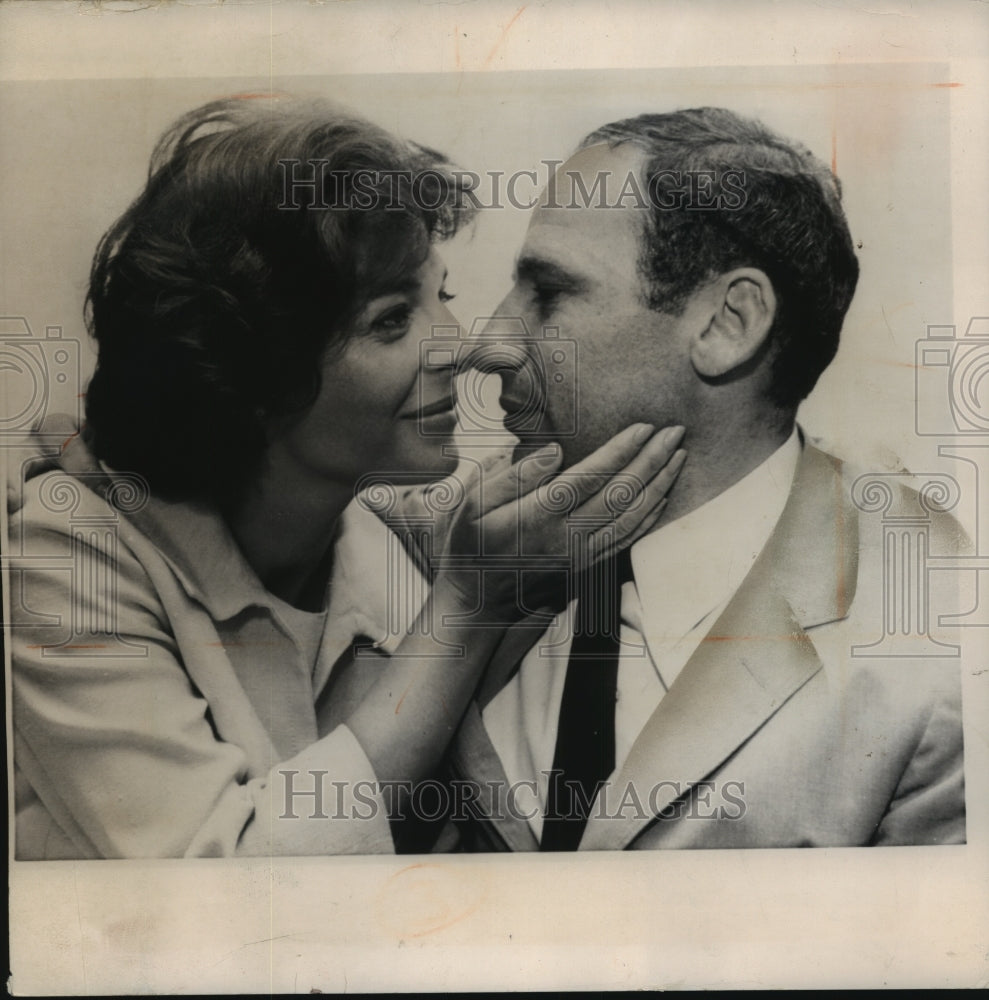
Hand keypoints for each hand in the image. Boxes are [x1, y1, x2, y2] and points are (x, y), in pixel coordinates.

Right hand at [435, 423, 686, 617]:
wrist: (478, 601)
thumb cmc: (470, 543)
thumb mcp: (471, 504)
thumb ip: (511, 476)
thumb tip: (553, 451)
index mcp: (537, 517)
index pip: (589, 477)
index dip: (620, 451)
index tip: (644, 427)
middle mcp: (566, 538)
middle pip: (621, 495)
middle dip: (652, 461)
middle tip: (676, 431)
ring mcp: (581, 555)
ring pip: (632, 517)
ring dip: (660, 484)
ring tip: (678, 455)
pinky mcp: (588, 566)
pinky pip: (628, 539)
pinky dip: (651, 515)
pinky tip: (663, 493)